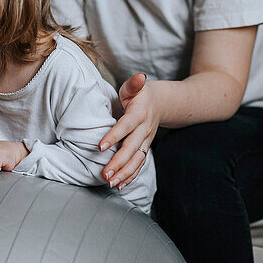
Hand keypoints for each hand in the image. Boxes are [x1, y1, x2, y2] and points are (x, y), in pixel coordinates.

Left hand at [99, 73, 157, 189]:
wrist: (162, 104)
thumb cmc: (141, 95)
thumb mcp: (135, 86)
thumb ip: (134, 84)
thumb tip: (139, 77)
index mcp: (140, 113)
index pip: (126, 126)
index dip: (114, 136)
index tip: (100, 147)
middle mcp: (144, 130)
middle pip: (131, 148)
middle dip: (118, 162)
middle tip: (105, 174)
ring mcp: (146, 141)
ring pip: (137, 160)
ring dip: (124, 173)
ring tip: (110, 183)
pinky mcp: (144, 148)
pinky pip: (139, 164)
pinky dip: (131, 176)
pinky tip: (120, 185)